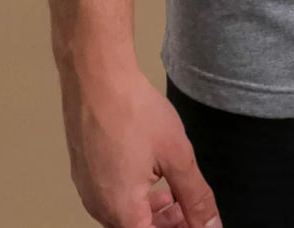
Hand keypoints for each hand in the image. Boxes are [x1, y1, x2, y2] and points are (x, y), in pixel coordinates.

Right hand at [59, 61, 221, 226]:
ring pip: (123, 215)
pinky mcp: (83, 172)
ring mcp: (88, 190)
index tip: (194, 221)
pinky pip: (110, 197)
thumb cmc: (133, 112)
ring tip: (171, 194)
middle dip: (166, 225)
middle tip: (188, 210)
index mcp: (123, 212)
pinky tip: (148, 174)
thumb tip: (210, 225)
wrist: (96, 79)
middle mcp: (100, 207)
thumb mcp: (176, 155)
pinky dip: (132, 196)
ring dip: (150, 212)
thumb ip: (195, 196)